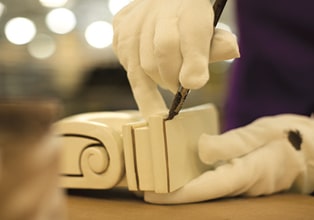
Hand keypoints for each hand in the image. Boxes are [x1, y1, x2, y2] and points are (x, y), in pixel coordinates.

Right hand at [113, 0, 238, 117]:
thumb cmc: (188, 18)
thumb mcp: (209, 27)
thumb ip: (218, 44)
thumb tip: (232, 49)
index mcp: (188, 8)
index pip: (189, 39)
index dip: (192, 65)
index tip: (193, 84)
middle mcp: (156, 12)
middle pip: (160, 60)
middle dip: (172, 80)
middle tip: (178, 86)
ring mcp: (133, 21)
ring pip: (141, 68)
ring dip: (156, 81)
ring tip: (167, 80)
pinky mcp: (119, 28)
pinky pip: (127, 64)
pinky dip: (140, 74)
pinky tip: (149, 67)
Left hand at [144, 114, 313, 203]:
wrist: (306, 149)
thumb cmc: (286, 139)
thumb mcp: (261, 135)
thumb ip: (232, 143)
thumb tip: (201, 148)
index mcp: (246, 174)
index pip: (206, 188)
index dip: (178, 195)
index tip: (152, 196)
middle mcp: (239, 184)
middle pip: (200, 193)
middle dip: (172, 195)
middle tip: (144, 190)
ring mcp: (239, 183)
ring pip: (205, 189)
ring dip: (180, 188)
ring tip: (154, 182)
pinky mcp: (237, 177)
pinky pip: (212, 181)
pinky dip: (193, 179)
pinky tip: (177, 171)